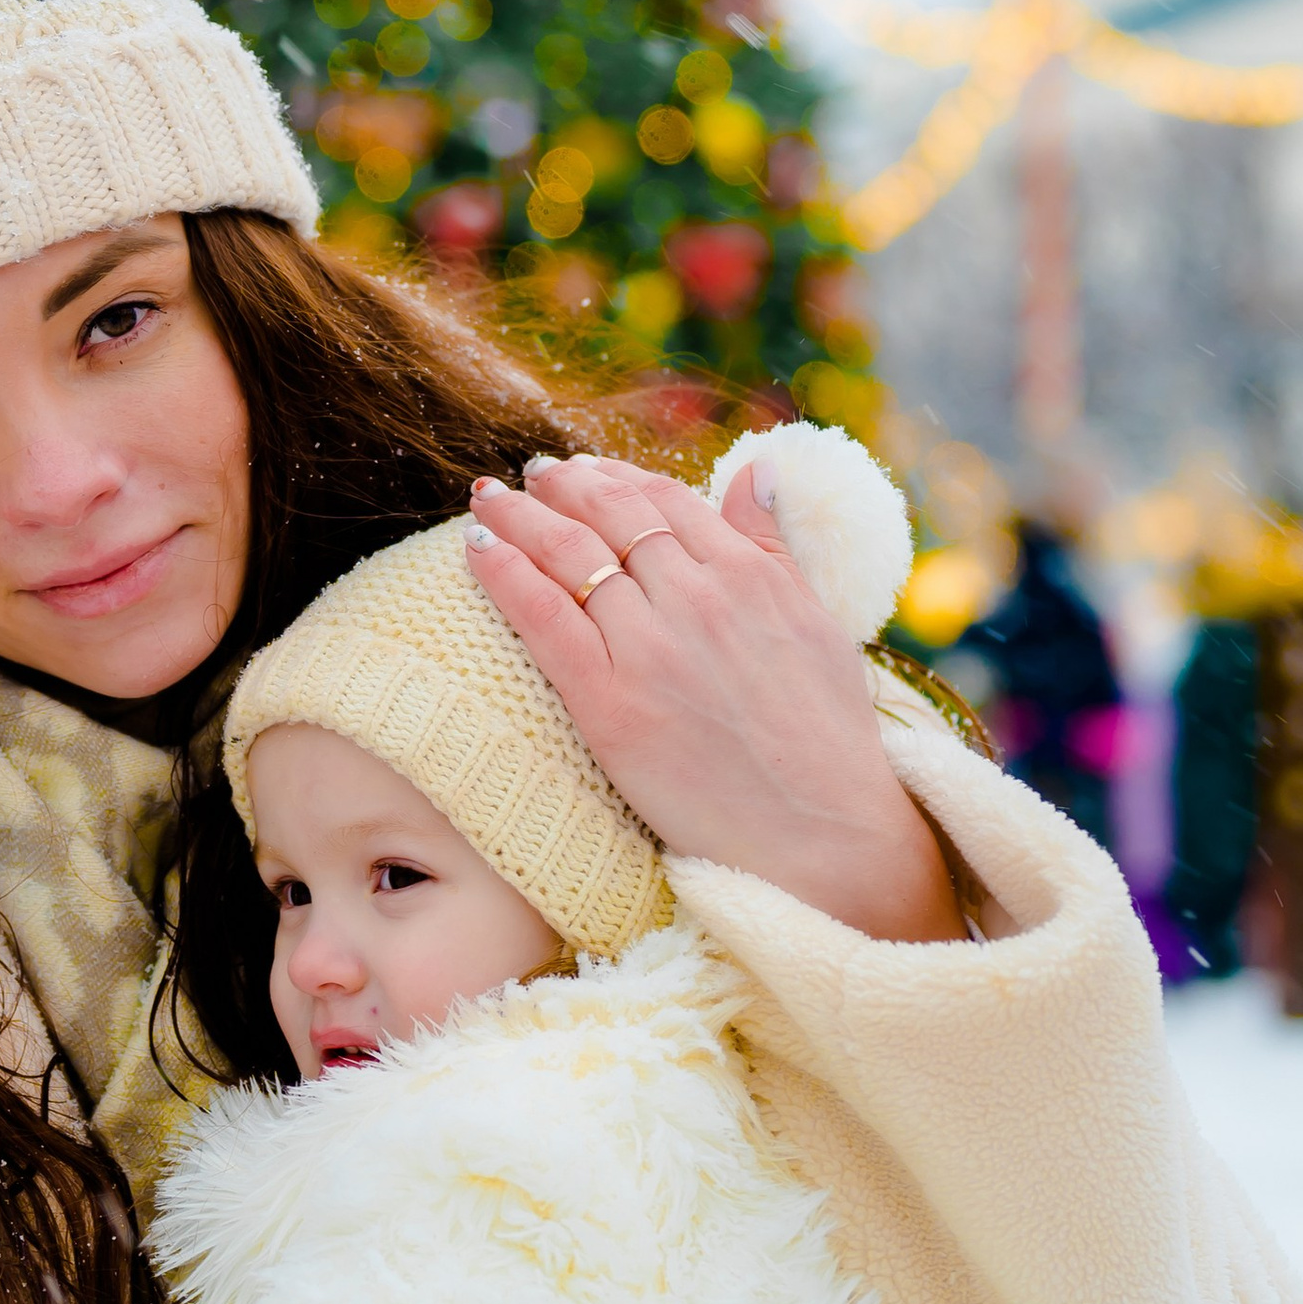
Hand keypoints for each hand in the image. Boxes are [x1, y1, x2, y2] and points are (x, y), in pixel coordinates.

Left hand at [464, 449, 964, 945]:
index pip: (667, 501)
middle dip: (562, 484)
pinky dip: (504, 572)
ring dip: (520, 516)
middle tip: (532, 474)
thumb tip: (756, 468)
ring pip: (569, 553)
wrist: (821, 835)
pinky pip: (542, 616)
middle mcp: (697, 597)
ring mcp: (651, 647)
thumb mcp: (816, 622)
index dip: (618, 477)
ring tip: (490, 499)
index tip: (588, 470)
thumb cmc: (824, 739)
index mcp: (749, 574)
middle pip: (610, 515)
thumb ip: (774, 542)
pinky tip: (478, 548)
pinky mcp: (610, 702)